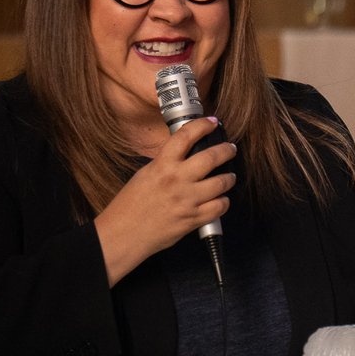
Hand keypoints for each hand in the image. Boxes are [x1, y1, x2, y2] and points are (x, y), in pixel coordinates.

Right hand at [94, 117, 237, 285]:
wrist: (124, 233)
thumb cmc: (130, 206)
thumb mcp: (145, 174)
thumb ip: (166, 164)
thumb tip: (184, 155)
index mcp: (162, 166)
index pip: (185, 136)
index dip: (202, 125)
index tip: (212, 122)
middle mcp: (177, 180)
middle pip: (212, 157)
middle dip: (226, 150)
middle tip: (230, 148)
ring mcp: (187, 200)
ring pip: (222, 182)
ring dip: (229, 178)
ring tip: (229, 176)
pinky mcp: (194, 219)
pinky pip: (220, 207)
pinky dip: (224, 202)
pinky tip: (220, 199)